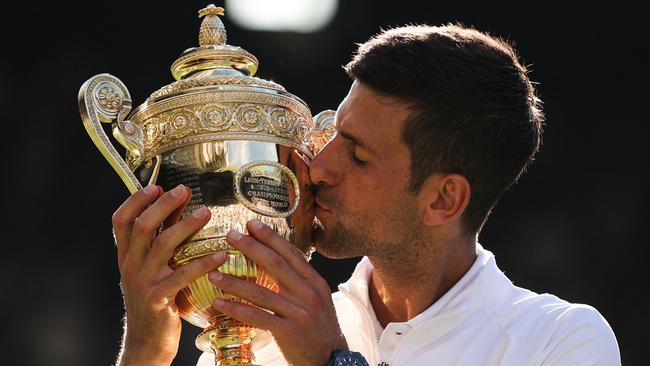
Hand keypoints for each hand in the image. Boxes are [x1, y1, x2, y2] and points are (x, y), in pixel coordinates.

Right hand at [112, 184, 226, 364]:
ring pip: (163, 245)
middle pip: (142, 226)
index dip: (135, 201)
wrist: (148, 339)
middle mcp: (131, 265)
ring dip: (186, 225)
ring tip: (206, 212)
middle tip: (184, 190)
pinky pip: (184, 274)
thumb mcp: (152, 267)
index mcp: (126, 255)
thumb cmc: (155, 297)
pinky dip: (205, 262)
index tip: (156, 186)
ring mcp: (143, 281)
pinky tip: (222, 254)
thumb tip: (178, 204)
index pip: (120, 221)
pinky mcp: (160, 298)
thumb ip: (162, 238)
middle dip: (163, 204)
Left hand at [208, 219, 347, 365]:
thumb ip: (299, 281)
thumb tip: (275, 260)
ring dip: (235, 281)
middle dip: (251, 247)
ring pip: (262, 292)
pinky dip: (236, 309)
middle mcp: (309, 293)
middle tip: (231, 235)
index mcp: (315, 282)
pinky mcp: (288, 331)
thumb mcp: (317, 299)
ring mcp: (299, 312)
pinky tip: (220, 303)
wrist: (331, 359)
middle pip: (276, 265)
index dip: (270, 237)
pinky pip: (257, 317)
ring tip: (213, 273)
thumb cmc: (319, 328)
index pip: (291, 253)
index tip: (251, 224)